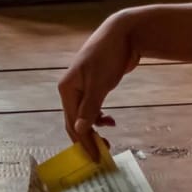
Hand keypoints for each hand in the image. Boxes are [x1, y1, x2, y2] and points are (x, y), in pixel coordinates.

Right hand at [58, 11, 141, 159]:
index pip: (72, 122)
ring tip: (108, 139)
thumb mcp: (100, 83)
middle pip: (75, 120)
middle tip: (102, 153)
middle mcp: (71, 89)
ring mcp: (82, 87)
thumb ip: (90, 108)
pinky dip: (100, 116)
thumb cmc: (109, 55)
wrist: (124, 33)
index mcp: (67, 89)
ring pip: (84, 115)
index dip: (83, 141)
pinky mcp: (94, 85)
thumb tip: (79, 130)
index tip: (95, 157)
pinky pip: (92, 107)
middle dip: (88, 137)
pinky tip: (110, 121)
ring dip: (94, 128)